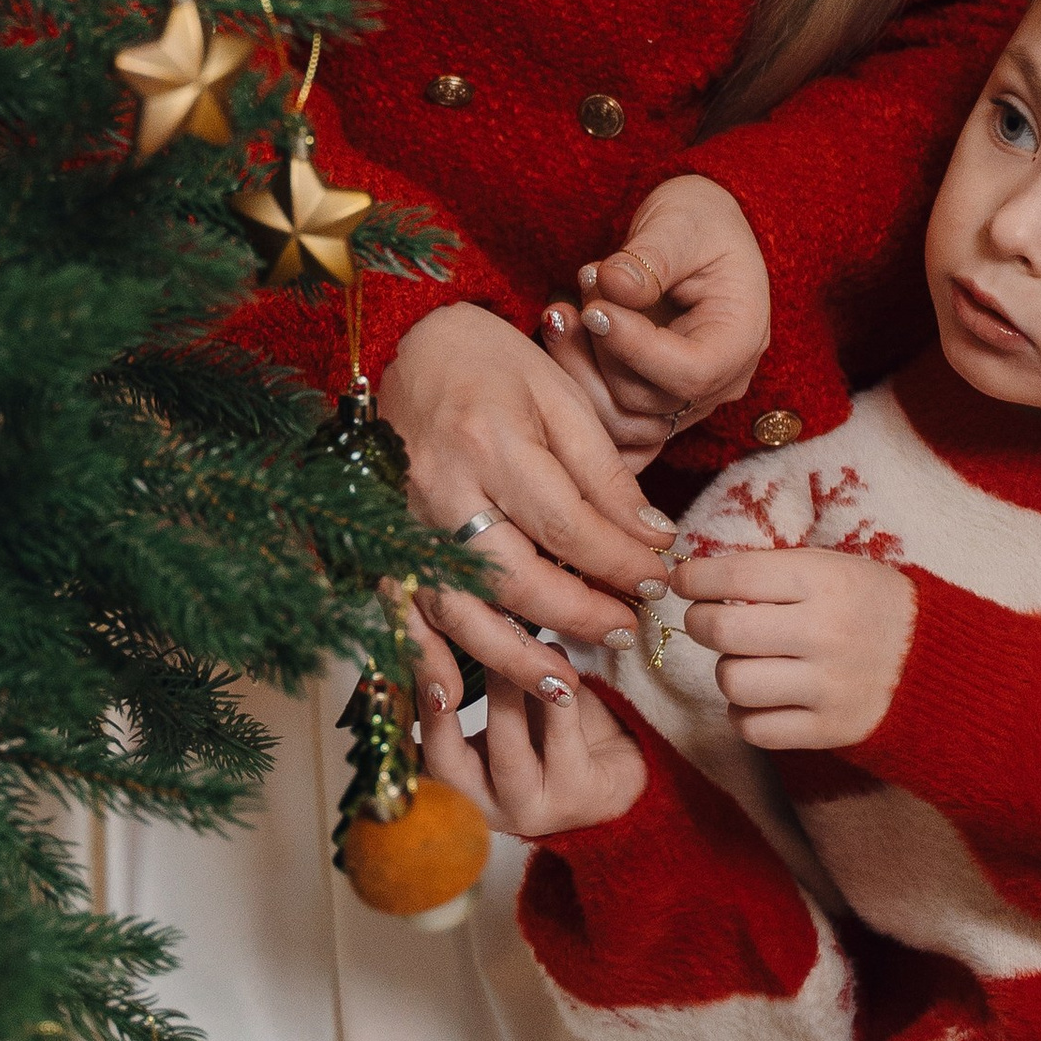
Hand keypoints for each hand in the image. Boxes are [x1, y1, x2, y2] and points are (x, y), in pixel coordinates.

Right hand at [378, 301, 675, 697]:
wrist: (411, 346)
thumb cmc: (494, 365)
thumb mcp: (562, 400)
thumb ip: (604, 475)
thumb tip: (652, 540)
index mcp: (491, 443)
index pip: (568, 527)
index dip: (620, 563)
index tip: (659, 580)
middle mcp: (439, 489)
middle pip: (513, 578)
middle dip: (577, 615)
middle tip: (626, 630)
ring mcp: (400, 521)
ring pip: (457, 610)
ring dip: (512, 658)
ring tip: (565, 686)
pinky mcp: (380, 539)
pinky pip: (400, 612)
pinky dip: (424, 658)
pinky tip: (455, 694)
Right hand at [414, 653, 646, 837]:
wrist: (621, 772)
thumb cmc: (552, 736)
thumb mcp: (507, 712)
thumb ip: (471, 683)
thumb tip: (440, 622)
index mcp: (459, 786)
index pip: (416, 756)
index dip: (408, 709)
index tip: (406, 658)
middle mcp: (486, 807)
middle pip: (448, 763)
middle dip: (445, 706)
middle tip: (452, 652)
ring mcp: (533, 808)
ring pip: (508, 752)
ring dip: (505, 694)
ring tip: (511, 648)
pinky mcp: (579, 796)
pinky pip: (562, 738)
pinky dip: (558, 692)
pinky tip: (559, 654)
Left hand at [537, 175, 772, 455]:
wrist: (695, 234)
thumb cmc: (699, 221)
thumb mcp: (681, 222)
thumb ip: (651, 256)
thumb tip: (614, 285)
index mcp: (741, 339)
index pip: (689, 372)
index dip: (633, 347)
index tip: (593, 307)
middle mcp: (720, 382)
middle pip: (647, 402)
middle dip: (599, 348)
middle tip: (582, 282)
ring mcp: (686, 401)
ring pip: (620, 420)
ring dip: (578, 368)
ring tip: (561, 309)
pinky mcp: (653, 403)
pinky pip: (611, 420)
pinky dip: (579, 386)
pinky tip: (563, 339)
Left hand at [677, 545, 917, 753]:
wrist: (937, 663)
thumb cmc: (870, 605)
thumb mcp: (832, 567)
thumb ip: (769, 570)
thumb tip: (697, 577)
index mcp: (825, 581)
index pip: (734, 575)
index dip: (694, 578)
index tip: (684, 581)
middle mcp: (825, 633)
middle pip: (722, 631)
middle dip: (699, 623)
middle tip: (705, 620)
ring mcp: (827, 687)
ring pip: (732, 682)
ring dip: (726, 670)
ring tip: (744, 660)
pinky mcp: (829, 730)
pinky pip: (754, 729)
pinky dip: (744, 714)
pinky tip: (760, 696)